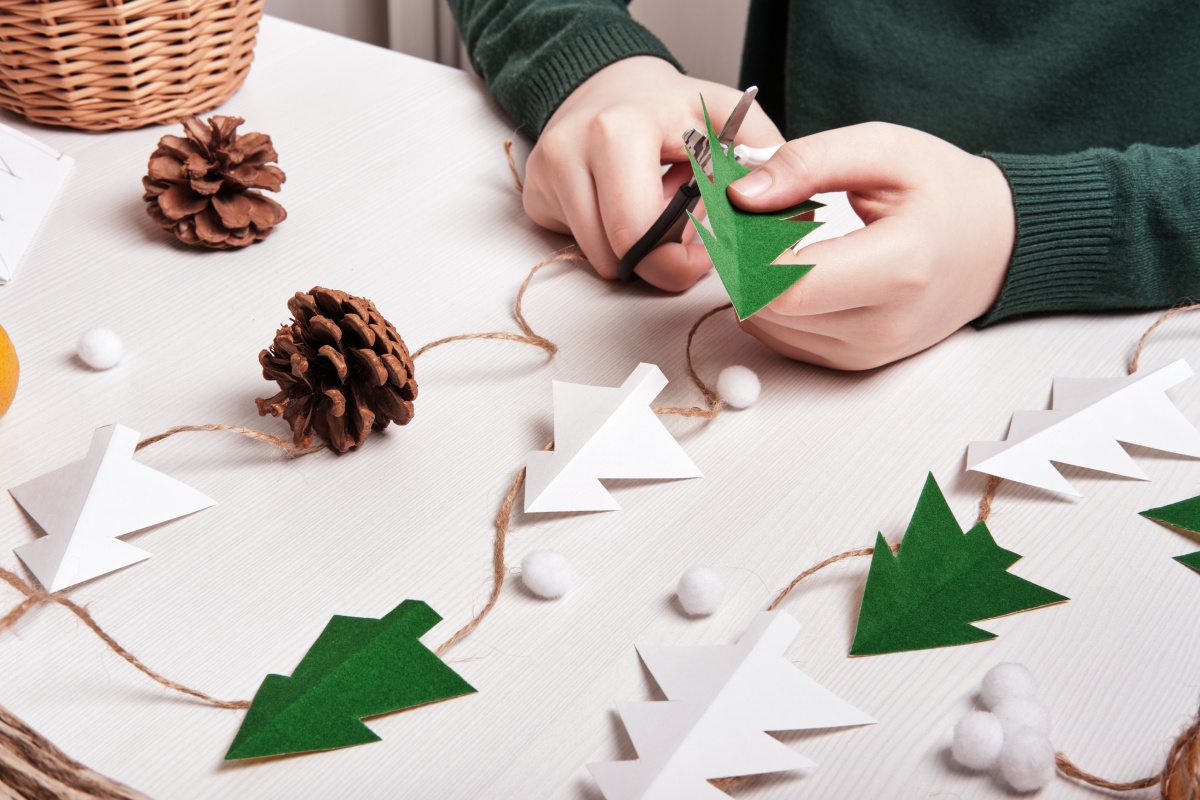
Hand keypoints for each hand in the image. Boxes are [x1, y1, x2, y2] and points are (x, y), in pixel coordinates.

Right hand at [524, 56, 782, 290]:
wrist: (611, 86)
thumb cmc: (674, 109)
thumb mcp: (729, 117)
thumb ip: (764, 159)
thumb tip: (785, 212)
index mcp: (620, 130)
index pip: (641, 232)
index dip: (683, 258)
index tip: (711, 251)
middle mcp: (571, 151)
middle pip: (617, 255)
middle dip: (661, 260)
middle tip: (688, 238)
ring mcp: (547, 175)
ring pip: (600, 260)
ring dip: (637, 252)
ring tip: (657, 212)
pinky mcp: (536, 197)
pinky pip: (581, 249)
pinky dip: (611, 243)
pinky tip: (626, 209)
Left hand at [728, 123, 1014, 369]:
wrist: (997, 245)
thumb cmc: (946, 193)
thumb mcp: (884, 150)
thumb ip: (809, 163)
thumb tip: (742, 194)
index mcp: (900, 269)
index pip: (788, 285)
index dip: (745, 251)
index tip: (738, 211)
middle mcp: (884, 325)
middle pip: (769, 308)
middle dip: (744, 259)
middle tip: (756, 215)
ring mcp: (869, 352)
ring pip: (768, 326)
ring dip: (755, 281)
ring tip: (785, 238)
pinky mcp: (853, 363)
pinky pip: (782, 338)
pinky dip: (772, 302)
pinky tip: (797, 267)